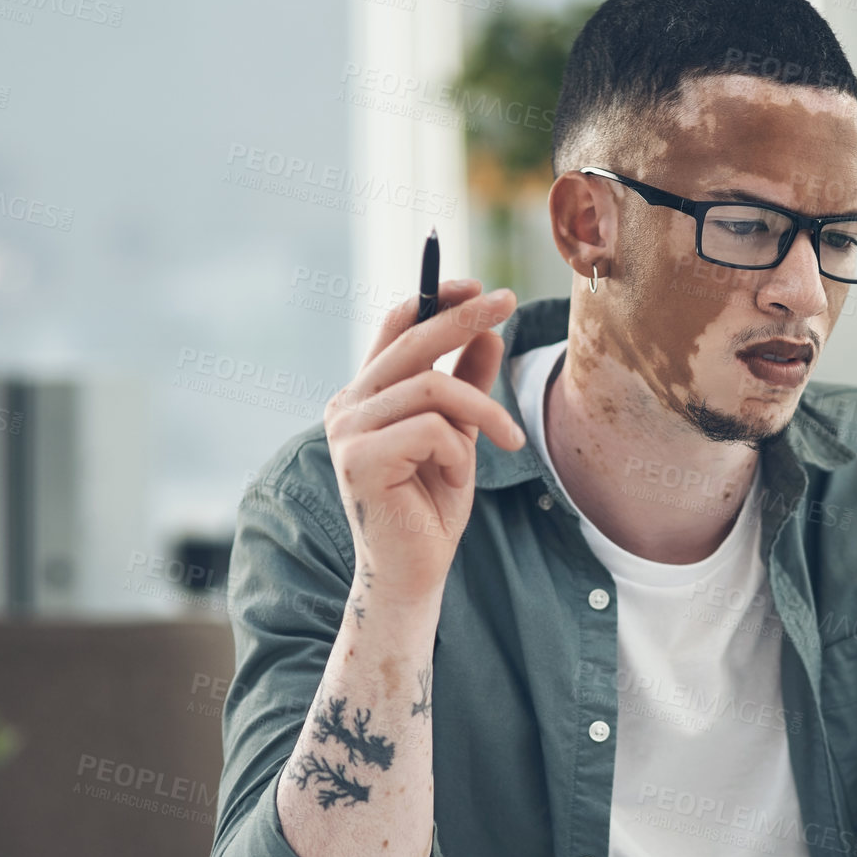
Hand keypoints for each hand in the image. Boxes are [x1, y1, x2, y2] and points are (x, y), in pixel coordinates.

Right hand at [324, 280, 525, 603]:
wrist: (415, 571)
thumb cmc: (431, 506)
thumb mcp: (460, 435)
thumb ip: (468, 384)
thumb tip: (488, 332)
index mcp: (367, 395)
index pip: (396, 327)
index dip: (434, 298)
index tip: (479, 284)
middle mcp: (349, 405)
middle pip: (411, 340)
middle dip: (464, 317)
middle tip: (509, 301)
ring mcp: (347, 431)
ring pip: (431, 387)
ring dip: (483, 411)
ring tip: (508, 442)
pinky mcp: (358, 459)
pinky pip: (431, 429)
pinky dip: (458, 453)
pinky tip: (453, 479)